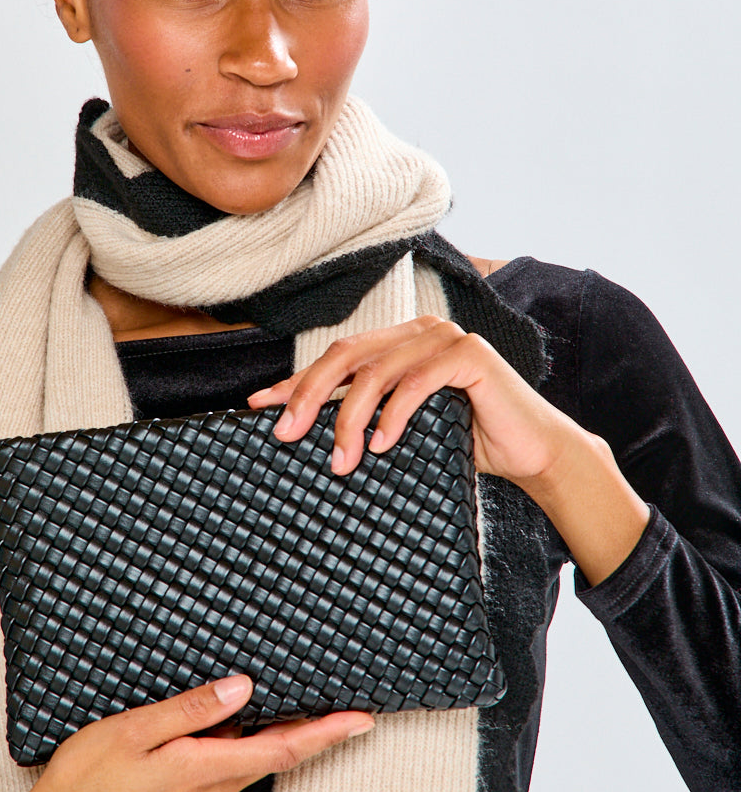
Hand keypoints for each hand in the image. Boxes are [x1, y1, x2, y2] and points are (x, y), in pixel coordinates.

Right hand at [0, 673, 373, 791]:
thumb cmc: (86, 782)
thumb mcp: (134, 732)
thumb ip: (190, 711)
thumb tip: (242, 689)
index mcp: (205, 770)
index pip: (283, 749)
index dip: (327, 734)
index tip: (364, 720)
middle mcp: (211, 790)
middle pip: (279, 756)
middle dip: (319, 733)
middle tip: (352, 707)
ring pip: (256, 761)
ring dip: (287, 736)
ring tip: (311, 706)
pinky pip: (230, 766)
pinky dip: (252, 743)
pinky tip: (247, 722)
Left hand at [248, 316, 573, 482]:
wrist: (532, 454)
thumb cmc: (467, 443)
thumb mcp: (403, 430)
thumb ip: (367, 418)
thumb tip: (306, 433)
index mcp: (400, 342)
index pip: (336, 359)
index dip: (295, 382)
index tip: (258, 407)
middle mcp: (419, 331)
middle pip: (346, 357)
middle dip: (309, 395)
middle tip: (286, 434)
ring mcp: (446, 338)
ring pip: (377, 372)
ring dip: (351, 419)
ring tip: (341, 460)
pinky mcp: (471, 355)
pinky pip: (417, 382)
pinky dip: (395, 414)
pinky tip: (383, 445)